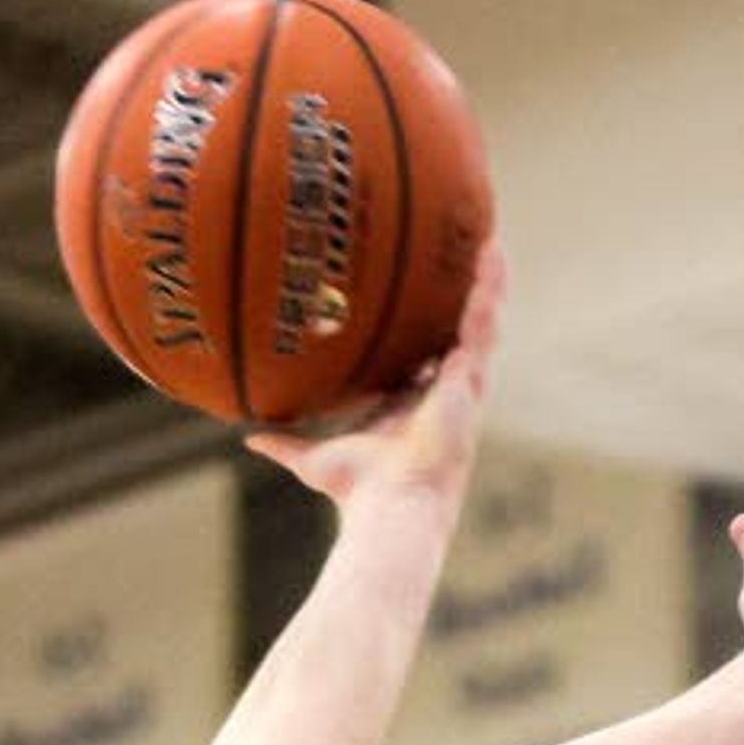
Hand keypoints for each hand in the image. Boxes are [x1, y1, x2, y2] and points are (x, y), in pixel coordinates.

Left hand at [249, 244, 504, 513]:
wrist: (389, 503)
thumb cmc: (357, 489)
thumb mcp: (312, 458)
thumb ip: (284, 443)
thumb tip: (251, 436)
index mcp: (411, 404)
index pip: (423, 356)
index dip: (426, 329)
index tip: (421, 298)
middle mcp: (441, 392)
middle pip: (456, 333)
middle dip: (465, 297)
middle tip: (468, 256)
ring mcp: (461, 386)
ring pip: (479, 324)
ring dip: (486, 283)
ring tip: (490, 242)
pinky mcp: (471, 382)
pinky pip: (482, 327)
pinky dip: (488, 292)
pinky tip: (492, 259)